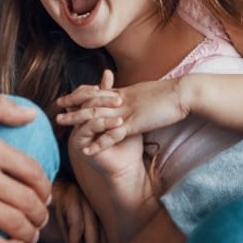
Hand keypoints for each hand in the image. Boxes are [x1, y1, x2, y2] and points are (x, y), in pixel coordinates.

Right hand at [51, 178, 108, 242]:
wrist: (23, 196)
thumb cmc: (45, 212)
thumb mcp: (65, 230)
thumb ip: (80, 241)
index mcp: (91, 202)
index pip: (106, 227)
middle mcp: (88, 195)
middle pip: (100, 227)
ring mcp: (78, 193)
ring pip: (89, 226)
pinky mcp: (66, 193)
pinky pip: (75, 223)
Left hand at [57, 70, 188, 154]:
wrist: (184, 93)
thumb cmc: (173, 94)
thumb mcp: (151, 93)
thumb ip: (140, 96)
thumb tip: (136, 95)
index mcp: (127, 92)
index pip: (99, 92)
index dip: (83, 93)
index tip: (70, 94)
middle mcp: (122, 100)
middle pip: (92, 101)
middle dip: (73, 104)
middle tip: (58, 106)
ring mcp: (126, 112)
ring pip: (96, 116)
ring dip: (78, 121)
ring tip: (62, 124)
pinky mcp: (134, 124)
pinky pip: (112, 135)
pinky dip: (99, 143)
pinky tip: (87, 151)